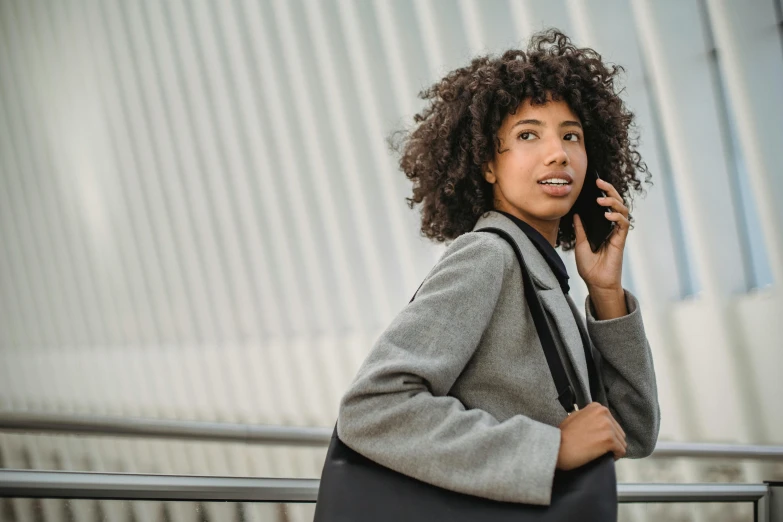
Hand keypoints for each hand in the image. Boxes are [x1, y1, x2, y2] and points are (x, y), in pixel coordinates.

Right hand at [556, 402, 626, 469]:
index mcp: (596, 407)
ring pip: (621, 442)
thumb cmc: (562, 435)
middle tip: (600, 448)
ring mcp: (608, 426)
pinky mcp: (610, 440)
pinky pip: (621, 451)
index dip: (606, 433)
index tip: (599, 439)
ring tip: (602, 453)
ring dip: (614, 449)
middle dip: (612, 441)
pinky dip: (615, 456)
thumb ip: (589, 417)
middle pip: (618, 432)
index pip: (612, 422)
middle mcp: (604, 413)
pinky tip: (606, 457)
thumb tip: (597, 424)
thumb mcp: (575, 417)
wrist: (557, 446)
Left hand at [573, 177, 629, 292]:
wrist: (596, 283)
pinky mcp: (621, 240)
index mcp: (602, 227)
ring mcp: (617, 233)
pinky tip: (608, 214)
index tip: (594, 183)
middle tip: (600, 182)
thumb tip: (576, 214)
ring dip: (613, 202)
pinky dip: (617, 217)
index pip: (606, 205)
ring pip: (623, 210)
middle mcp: (611, 227)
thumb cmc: (589, 266)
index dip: (603, 192)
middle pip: (616, 203)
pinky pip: (624, 224)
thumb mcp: (580, 244)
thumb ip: (580, 229)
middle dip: (610, 190)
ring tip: (601, 199)